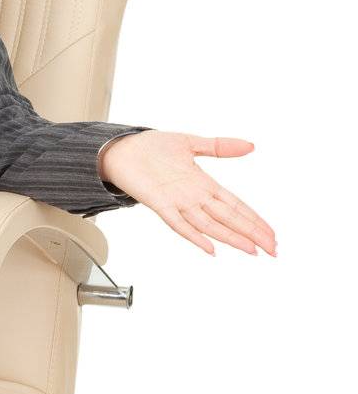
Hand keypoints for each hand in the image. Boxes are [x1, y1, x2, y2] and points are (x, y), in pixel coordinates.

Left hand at [99, 131, 275, 256]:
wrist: (120, 149)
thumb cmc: (151, 148)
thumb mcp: (191, 143)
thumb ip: (220, 147)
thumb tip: (250, 145)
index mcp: (203, 184)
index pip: (236, 205)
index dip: (254, 219)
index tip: (271, 234)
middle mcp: (193, 196)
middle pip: (229, 218)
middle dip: (252, 234)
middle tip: (273, 250)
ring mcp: (177, 201)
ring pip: (210, 224)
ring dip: (232, 237)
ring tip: (252, 250)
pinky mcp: (159, 202)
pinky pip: (178, 223)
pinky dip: (194, 235)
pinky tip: (210, 247)